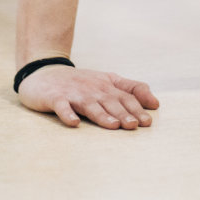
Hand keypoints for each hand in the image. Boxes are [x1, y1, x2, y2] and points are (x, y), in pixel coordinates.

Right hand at [17, 64, 158, 128]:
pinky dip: (67, 114)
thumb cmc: (80, 83)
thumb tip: (155, 103)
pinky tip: (74, 123)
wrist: (44, 73)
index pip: (125, 95)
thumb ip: (131, 89)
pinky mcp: (55, 98)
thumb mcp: (107, 81)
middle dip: (123, 113)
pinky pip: (62, 107)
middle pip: (110, 101)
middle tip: (133, 126)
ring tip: (113, 125)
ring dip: (101, 115)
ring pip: (90, 105)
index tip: (147, 121)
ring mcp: (73, 93)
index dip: (137, 107)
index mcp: (106, 85)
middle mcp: (92, 88)